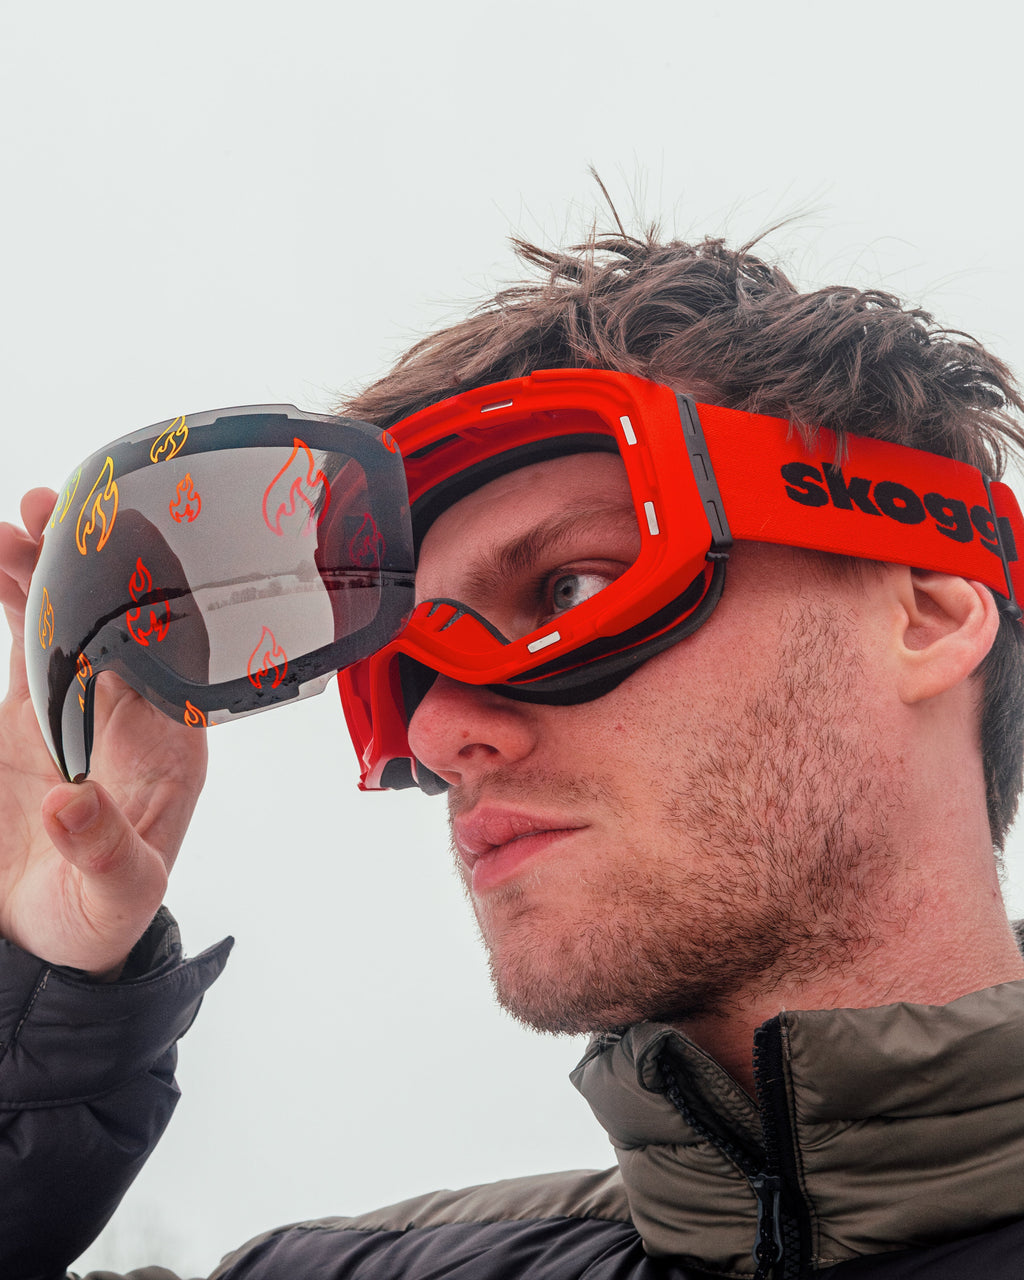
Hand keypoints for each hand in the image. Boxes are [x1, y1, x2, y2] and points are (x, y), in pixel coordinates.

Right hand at [0, 488, 207, 977]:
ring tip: (15, 524)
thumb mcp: (118, 896)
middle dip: (90, 566)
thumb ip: (103, 850)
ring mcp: (79, 708)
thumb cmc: (105, 917)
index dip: (150, 602)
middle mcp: (131, 713)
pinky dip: (12, 603)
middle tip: (52, 514)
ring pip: (68, 623)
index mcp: (173, 746)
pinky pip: (26, 646)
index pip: (173, 657)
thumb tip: (72, 805)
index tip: (123, 555)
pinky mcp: (32, 716)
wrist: (48, 941)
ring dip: (44, 573)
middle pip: (118, 622)